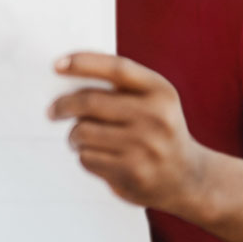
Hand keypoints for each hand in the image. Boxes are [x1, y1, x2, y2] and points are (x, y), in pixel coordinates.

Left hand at [48, 53, 211, 217]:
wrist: (189, 178)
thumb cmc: (158, 130)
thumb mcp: (153, 102)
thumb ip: (120, 88)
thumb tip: (66, 75)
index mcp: (161, 91)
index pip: (117, 68)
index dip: (84, 63)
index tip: (57, 65)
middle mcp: (157, 117)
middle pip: (91, 101)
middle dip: (63, 105)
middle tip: (52, 111)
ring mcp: (146, 147)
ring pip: (83, 131)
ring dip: (73, 135)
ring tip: (79, 138)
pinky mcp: (133, 173)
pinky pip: (87, 158)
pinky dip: (83, 155)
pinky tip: (97, 157)